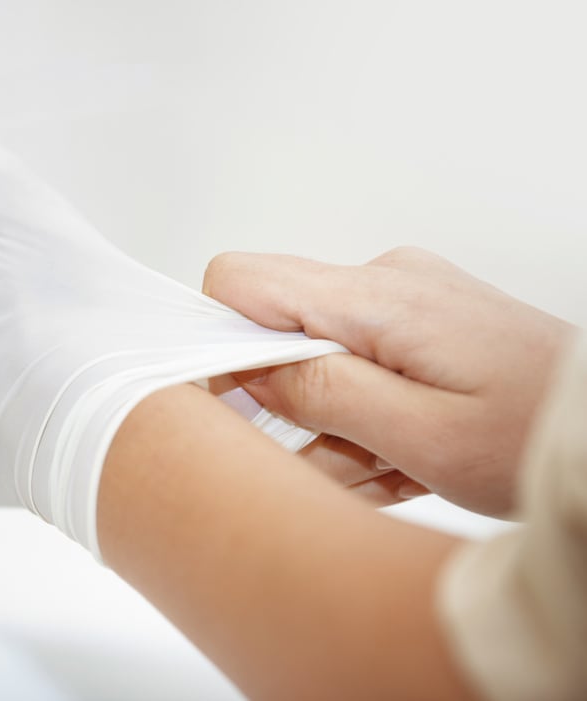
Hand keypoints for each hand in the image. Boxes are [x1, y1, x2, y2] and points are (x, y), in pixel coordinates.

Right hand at [202, 246, 575, 515]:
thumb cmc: (535, 435)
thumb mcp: (423, 437)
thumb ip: (323, 395)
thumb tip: (245, 369)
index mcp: (376, 297)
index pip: (240, 280)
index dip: (217, 342)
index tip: (234, 405)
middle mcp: (383, 282)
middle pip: (276, 325)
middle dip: (284, 400)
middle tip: (328, 458)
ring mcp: (403, 301)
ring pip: (317, 357)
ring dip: (331, 422)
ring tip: (382, 472)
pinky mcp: (418, 324)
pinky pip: (357, 365)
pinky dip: (362, 417)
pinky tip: (395, 461)